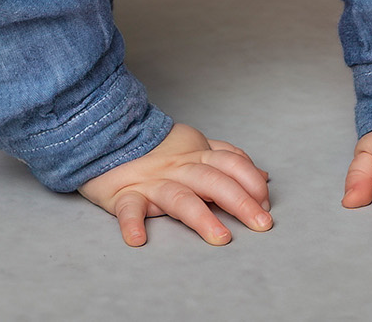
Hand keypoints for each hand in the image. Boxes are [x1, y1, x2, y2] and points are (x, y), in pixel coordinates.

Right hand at [78, 122, 273, 246]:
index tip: (266, 203)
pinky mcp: (123, 194)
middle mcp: (178, 168)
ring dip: (201, 216)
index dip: (251, 181)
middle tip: (261, 224)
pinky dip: (132, 223)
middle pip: (213, 180)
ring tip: (220, 237)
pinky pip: (128, 208)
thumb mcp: (196, 147)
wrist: (105, 133)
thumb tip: (263, 176)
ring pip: (179, 196)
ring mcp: (151, 181)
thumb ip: (228, 159)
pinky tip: (137, 239)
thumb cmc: (155, 149)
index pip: (231, 163)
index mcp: (196, 155)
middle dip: (240, 201)